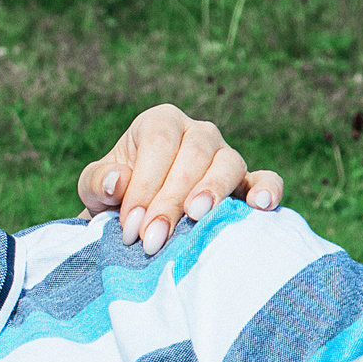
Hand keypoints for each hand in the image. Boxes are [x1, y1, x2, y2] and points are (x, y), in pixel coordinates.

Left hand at [78, 103, 284, 253]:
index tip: (131, 224)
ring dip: (212, 192)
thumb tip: (120, 180)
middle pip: (193, 156)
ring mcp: (226, 156)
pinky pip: (266, 179)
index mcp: (160, 123)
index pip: (159, 145)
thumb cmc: (116, 197)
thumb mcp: (94, 188)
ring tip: (197, 216)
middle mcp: (198, 133)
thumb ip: (99, 181)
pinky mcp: (246, 183)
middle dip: (171, 200)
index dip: (145, 184)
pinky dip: (268, 190)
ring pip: (228, 163)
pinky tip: (260, 206)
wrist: (140, 220)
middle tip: (153, 238)